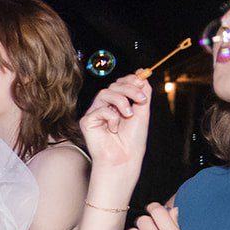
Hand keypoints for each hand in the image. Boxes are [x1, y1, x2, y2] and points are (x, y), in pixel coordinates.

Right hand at [80, 76, 150, 193]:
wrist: (125, 157)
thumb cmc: (133, 139)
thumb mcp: (142, 111)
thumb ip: (142, 92)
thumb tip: (141, 73)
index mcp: (118, 103)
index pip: (121, 83)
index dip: (131, 79)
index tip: (142, 82)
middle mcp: (105, 106)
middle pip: (114, 85)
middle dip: (130, 90)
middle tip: (141, 100)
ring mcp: (95, 113)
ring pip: (105, 93)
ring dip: (122, 101)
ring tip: (129, 115)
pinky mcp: (87, 121)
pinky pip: (100, 109)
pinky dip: (111, 117)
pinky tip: (113, 128)